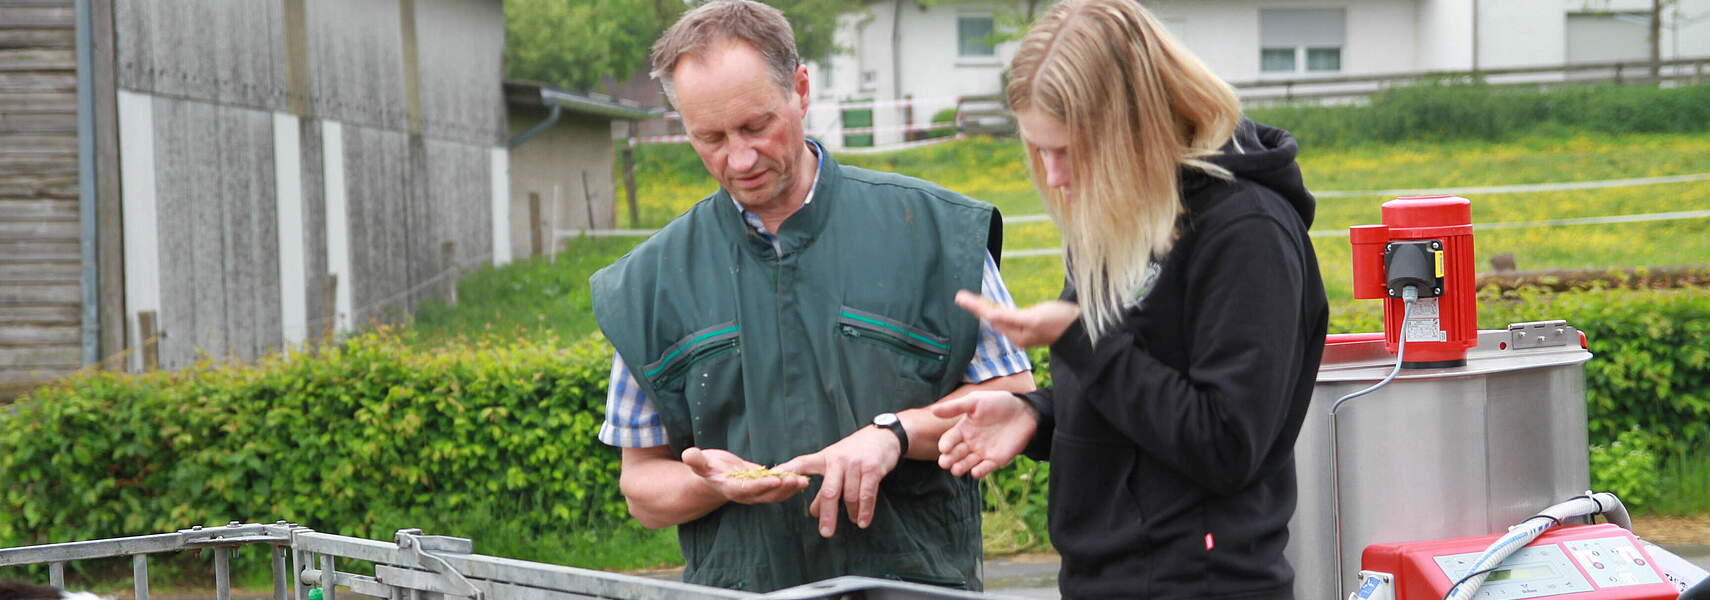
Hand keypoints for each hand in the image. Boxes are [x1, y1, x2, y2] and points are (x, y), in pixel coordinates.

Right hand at [681, 447, 809, 504]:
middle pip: (765, 494)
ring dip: (790, 489)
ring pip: (774, 494)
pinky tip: (803, 480)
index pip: (748, 489)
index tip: (775, 479)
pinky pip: (778, 490)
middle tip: (797, 480)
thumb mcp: (700, 462)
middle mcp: (745, 495)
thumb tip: (688, 454)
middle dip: (782, 488)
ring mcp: (755, 493)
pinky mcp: (763, 488)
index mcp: (730, 488)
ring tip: (804, 481)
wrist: (714, 474)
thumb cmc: (707, 467)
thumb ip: (696, 460)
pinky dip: (790, 486)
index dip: (762, 485)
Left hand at [773, 426, 902, 537]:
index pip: (801, 464)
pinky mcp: (872, 469)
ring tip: (852, 521)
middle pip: (829, 492)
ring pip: (849, 496)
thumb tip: (814, 512)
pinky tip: (862, 522)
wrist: (882, 437)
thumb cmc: (854, 453)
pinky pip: (867, 494)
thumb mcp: (835, 462)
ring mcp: (855, 464)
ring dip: (850, 512)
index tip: (771, 478)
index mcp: (824, 458)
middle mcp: (838, 460)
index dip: (786, 471)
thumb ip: (824, 485)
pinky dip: (865, 511)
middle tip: (825, 533)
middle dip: (827, 514)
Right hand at [932, 390, 1037, 478]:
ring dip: (960, 467)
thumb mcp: (975, 401)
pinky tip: (975, 472)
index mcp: (963, 429)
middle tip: (945, 462)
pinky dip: (979, 471)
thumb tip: (933, 411)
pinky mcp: (996, 460)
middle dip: (949, 460)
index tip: (944, 448)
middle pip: (955, 455)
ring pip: (967, 464)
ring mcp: (982, 452)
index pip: (949, 440)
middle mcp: (970, 443)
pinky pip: (985, 468)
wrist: (1024, 411)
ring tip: (956, 470)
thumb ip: (955, 407)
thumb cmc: (998, 403)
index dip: (945, 444)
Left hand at [955, 290, 1079, 347]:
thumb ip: (1012, 318)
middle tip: (960, 297)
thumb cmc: (1059, 321)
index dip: (975, 306)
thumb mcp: (1034, 318)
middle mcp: (1016, 334)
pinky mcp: (1029, 323)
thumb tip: (991, 315)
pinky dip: (997, 308)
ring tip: (969, 300)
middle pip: (992, 317)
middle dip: (976, 306)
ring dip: (984, 307)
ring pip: (998, 316)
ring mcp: (1022, 329)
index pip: (991, 316)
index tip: (961, 298)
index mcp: (1015, 333)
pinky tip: (991, 306)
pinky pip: (1007, 315)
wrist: (1079, 327)